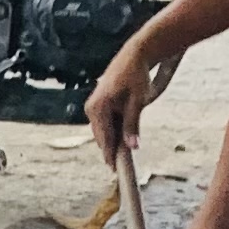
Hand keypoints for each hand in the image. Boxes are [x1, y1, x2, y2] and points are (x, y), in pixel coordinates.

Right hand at [86, 37, 173, 170]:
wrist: (134, 55)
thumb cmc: (136, 75)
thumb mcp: (137, 100)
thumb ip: (132, 124)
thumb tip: (132, 146)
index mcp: (98, 107)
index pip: (105, 139)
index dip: (111, 157)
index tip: (115, 172)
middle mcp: (91, 109)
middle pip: (102, 139)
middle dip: (112, 152)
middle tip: (122, 168)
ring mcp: (92, 108)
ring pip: (103, 133)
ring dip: (114, 142)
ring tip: (125, 156)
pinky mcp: (97, 107)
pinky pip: (105, 125)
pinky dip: (113, 133)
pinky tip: (123, 138)